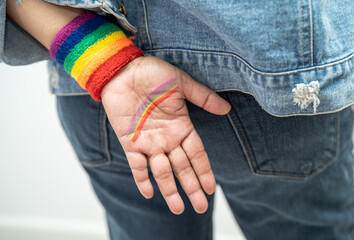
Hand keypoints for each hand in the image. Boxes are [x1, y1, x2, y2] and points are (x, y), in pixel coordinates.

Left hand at [101, 56, 230, 213]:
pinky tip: (149, 193)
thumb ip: (203, 97)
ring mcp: (149, 142)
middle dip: (191, 187)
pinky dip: (142, 179)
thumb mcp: (181, 83)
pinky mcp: (130, 142)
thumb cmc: (152, 73)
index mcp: (181, 126)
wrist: (122, 70)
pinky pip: (137, 165)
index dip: (204, 171)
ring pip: (162, 171)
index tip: (211, 189)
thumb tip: (226, 108)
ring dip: (169, 189)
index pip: (197, 154)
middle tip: (200, 207)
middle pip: (182, 168)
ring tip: (178, 209)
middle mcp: (167, 138)